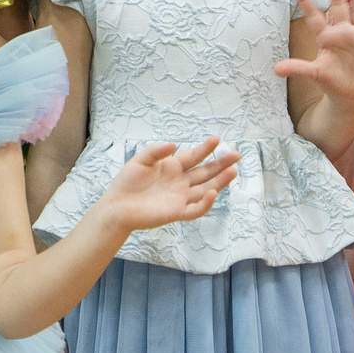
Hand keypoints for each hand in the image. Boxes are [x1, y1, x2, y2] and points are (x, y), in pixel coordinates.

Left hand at [94, 137, 241, 233]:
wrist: (117, 206)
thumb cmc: (127, 183)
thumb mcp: (140, 161)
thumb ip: (155, 151)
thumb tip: (173, 144)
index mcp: (172, 168)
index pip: (193, 157)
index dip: (205, 149)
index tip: (217, 139)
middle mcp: (180, 182)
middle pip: (205, 172)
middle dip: (221, 164)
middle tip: (236, 155)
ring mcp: (180, 197)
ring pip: (206, 189)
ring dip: (220, 182)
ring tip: (233, 171)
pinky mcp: (177, 212)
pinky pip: (196, 209)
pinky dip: (205, 202)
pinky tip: (212, 192)